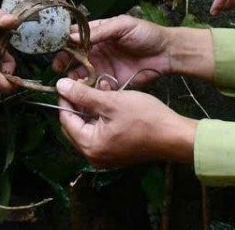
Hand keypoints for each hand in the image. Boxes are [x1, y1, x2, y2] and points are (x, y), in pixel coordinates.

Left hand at [55, 78, 197, 167]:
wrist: (174, 135)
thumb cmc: (144, 117)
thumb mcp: (112, 101)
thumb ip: (84, 94)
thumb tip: (60, 85)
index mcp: (89, 146)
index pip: (66, 119)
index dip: (66, 98)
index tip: (68, 80)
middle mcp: (93, 156)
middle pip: (75, 125)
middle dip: (78, 103)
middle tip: (85, 83)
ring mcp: (105, 156)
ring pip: (88, 127)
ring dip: (91, 107)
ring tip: (101, 88)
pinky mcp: (116, 152)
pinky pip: (100, 133)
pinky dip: (101, 116)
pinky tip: (110, 100)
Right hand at [57, 15, 171, 86]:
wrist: (166, 53)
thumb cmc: (145, 34)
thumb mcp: (122, 25)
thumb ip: (100, 31)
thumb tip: (72, 36)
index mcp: (99, 34)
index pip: (76, 37)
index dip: (65, 43)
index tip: (57, 49)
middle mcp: (97, 51)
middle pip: (75, 57)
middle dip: (65, 62)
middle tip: (59, 68)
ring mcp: (103, 67)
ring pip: (82, 73)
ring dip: (75, 77)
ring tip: (71, 81)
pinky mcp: (111, 82)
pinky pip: (95, 86)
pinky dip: (90, 88)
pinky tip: (89, 88)